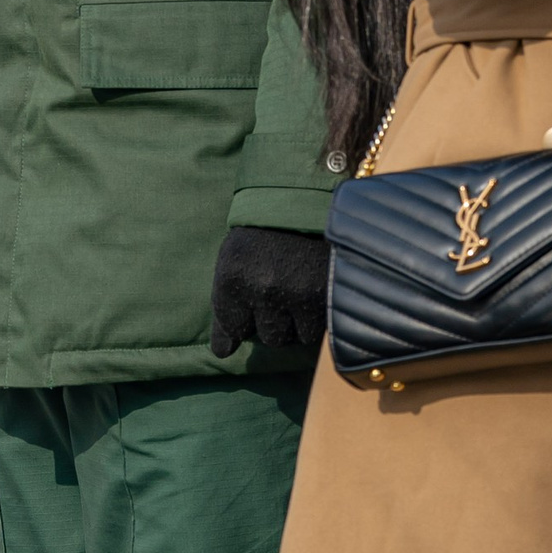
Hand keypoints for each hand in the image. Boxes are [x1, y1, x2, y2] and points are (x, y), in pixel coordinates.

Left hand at [210, 226, 329, 359]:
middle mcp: (262, 288)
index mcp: (231, 277)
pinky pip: (324, 328)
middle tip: (284, 291)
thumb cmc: (263, 234)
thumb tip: (222, 353)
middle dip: (277, 322)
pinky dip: (322, 316)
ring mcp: (298, 292)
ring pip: (299, 337)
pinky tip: (318, 291)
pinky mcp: (329, 295)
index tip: (254, 301)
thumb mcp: (234, 262)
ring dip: (302, 322)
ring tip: (302, 289)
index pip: (233, 328)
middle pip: (270, 338)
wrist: (309, 199)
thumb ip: (226, 310)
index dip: (246, 318)